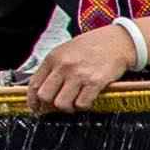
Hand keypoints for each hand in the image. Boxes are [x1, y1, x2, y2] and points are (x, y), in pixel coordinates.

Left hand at [29, 21, 146, 107]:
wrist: (117, 41)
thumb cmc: (93, 46)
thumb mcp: (66, 51)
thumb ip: (54, 68)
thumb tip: (45, 90)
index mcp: (53, 58)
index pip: (35, 84)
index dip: (33, 100)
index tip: (36, 107)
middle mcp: (63, 66)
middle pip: (45, 96)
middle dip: (50, 105)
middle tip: (57, 106)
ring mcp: (79, 75)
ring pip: (62, 103)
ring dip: (68, 108)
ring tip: (74, 103)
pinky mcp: (95, 82)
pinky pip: (82, 103)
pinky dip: (83, 106)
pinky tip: (86, 100)